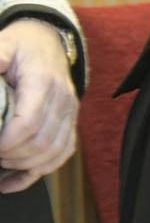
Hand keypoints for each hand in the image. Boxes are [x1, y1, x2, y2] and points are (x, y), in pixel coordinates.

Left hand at [0, 19, 77, 192]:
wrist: (47, 40)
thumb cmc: (21, 46)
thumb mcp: (2, 46)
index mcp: (43, 82)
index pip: (29, 123)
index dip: (6, 142)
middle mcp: (62, 99)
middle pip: (40, 143)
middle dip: (10, 156)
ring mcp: (69, 112)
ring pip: (53, 152)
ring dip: (23, 165)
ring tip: (0, 164)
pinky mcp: (69, 122)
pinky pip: (62, 154)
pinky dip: (37, 172)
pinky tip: (11, 181)